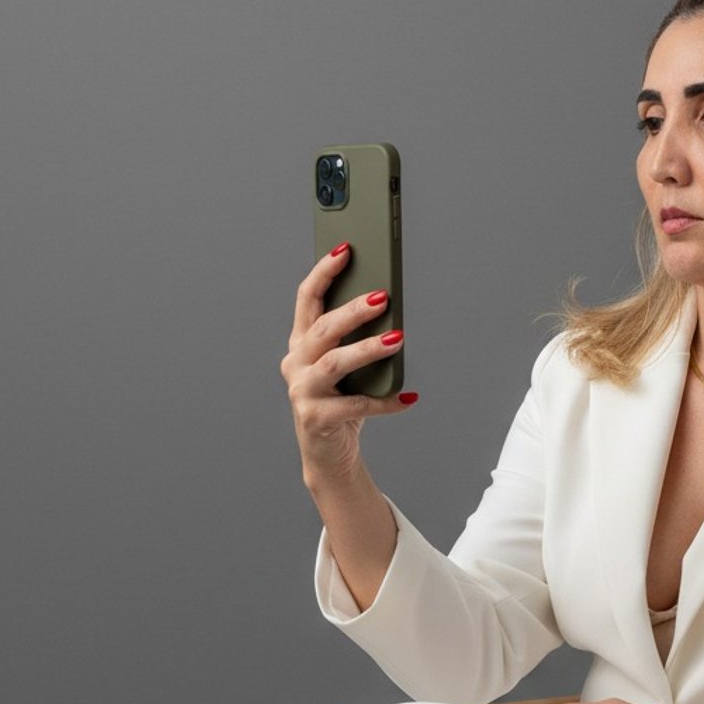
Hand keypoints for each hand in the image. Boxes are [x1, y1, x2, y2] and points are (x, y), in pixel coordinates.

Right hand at [282, 243, 414, 485]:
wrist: (328, 454)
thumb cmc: (341, 401)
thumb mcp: (345, 366)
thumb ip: (354, 339)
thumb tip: (387, 305)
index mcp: (301, 343)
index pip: (306, 299)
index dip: (324, 272)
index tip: (345, 249)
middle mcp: (296, 363)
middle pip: (323, 328)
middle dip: (353, 310)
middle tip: (383, 296)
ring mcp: (302, 391)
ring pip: (335, 363)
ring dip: (367, 349)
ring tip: (397, 339)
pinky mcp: (315, 418)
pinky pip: (355, 405)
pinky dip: (385, 401)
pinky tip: (408, 398)